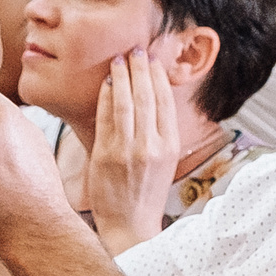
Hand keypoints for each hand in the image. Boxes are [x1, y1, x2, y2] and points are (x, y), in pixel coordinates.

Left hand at [86, 50, 178, 254]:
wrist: (130, 226)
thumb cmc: (145, 192)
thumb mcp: (164, 162)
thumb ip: (160, 133)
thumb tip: (154, 100)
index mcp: (170, 146)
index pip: (165, 102)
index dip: (158, 77)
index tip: (152, 60)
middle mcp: (152, 146)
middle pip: (147, 98)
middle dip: (141, 69)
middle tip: (136, 49)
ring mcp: (128, 151)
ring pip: (127, 104)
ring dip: (123, 77)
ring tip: (119, 59)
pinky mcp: (106, 156)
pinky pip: (106, 119)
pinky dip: (106, 98)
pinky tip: (107, 84)